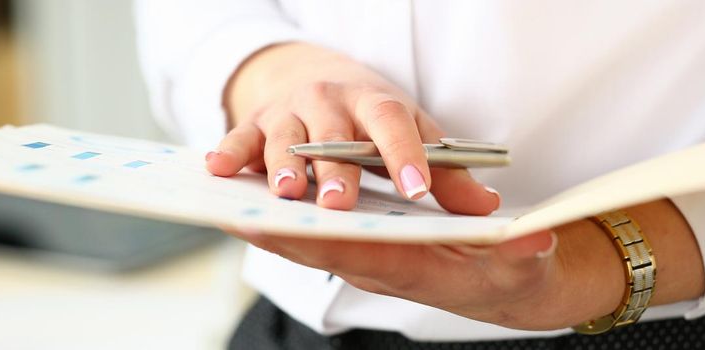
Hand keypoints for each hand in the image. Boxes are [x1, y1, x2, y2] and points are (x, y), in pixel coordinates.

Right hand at [207, 42, 497, 213]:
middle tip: (340, 204)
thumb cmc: (370, 119)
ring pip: (284, 137)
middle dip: (335, 169)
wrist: (316, 77)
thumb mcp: (412, 134)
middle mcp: (328, 102)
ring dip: (283, 165)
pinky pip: (238, 137)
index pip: (393, 123)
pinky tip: (217, 169)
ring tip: (286, 193)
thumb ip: (446, 174)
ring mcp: (288, 111)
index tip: (418, 189)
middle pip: (332, 133)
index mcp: (375, 102)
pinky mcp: (254, 123)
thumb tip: (486, 210)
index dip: (406, 154)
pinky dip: (229, 153)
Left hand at [225, 199, 704, 330]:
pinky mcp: (366, 246)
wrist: (508, 284)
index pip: (351, 254)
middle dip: (272, 232)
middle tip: (226, 209)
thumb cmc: (510, 270)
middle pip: (315, 249)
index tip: (262, 225)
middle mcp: (381, 265)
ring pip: (309, 243)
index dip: (307, 240)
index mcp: (413, 268)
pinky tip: (255, 202)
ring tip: (224, 201)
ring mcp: (369, 257)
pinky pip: (316, 236)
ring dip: (270, 226)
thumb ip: (523, 254)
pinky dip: (284, 223)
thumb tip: (530, 242)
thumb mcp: (524, 262)